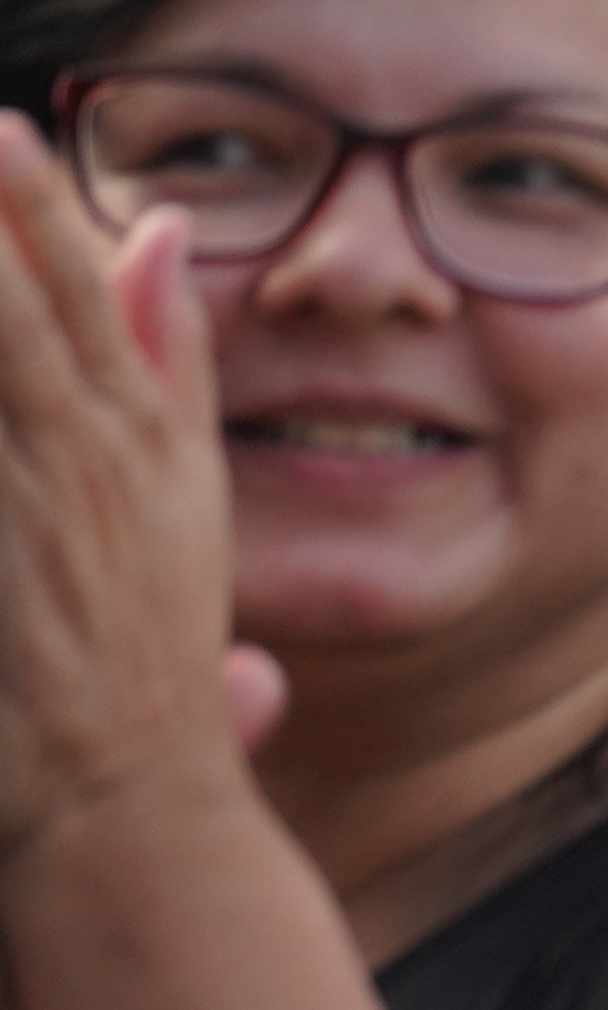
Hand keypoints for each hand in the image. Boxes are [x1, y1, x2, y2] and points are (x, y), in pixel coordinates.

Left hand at [0, 130, 268, 883]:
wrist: (124, 801)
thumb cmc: (150, 652)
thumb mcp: (184, 489)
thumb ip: (168, 360)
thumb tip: (156, 232)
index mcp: (140, 439)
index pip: (90, 297)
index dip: (40, 208)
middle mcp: (84, 465)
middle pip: (20, 320)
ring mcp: (27, 519)